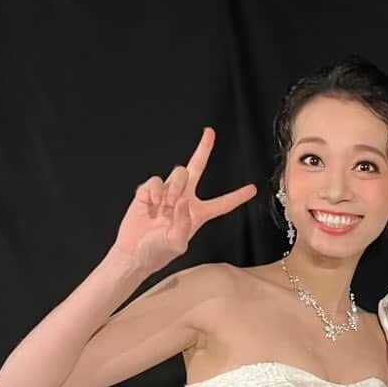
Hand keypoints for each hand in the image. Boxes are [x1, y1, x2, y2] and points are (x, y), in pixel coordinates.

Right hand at [111, 128, 256, 273]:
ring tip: (166, 205)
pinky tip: (153, 204)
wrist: (134, 253)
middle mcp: (184, 200)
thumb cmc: (158, 253)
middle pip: (196, 168)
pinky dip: (155, 191)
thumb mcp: (177, 244)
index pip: (222, 204)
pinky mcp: (149, 192)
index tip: (252, 189)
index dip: (237, 197)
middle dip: (203, 149)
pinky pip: (156, 181)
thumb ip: (183, 223)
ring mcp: (167, 193)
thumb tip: (181, 201)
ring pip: (178, 174)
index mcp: (198, 214)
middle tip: (209, 132)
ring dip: (174, 187)